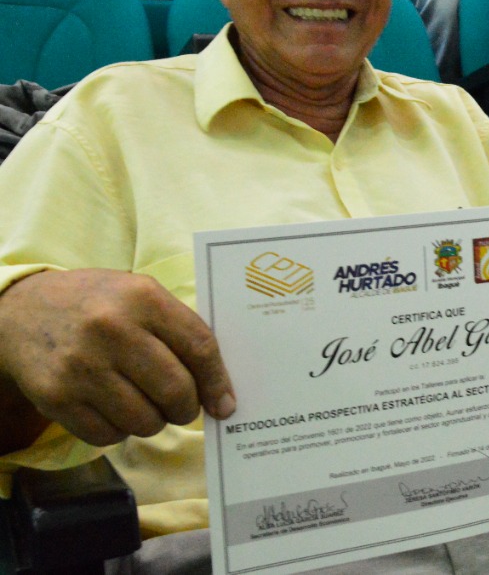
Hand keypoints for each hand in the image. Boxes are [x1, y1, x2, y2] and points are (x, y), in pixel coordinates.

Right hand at [0, 269, 235, 446]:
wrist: (21, 311)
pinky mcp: (56, 397)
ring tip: (147, 406)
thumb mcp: (140, 294)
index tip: (225, 403)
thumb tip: (217, 385)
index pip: (199, 347)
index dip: (218, 381)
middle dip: (188, 407)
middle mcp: (112, 330)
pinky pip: (108, 435)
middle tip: (184, 407)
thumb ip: (179, 328)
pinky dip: (120, 431)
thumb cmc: (97, 303)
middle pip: (175, 389)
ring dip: (155, 421)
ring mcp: (81, 366)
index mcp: (142, 298)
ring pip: (144, 420)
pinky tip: (115, 410)